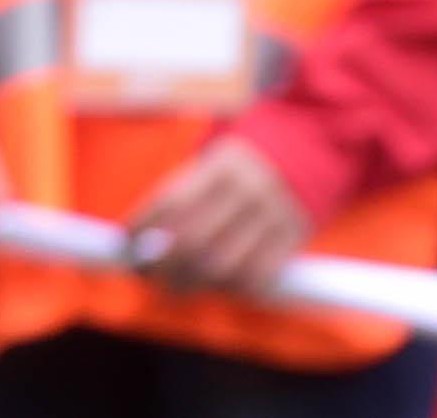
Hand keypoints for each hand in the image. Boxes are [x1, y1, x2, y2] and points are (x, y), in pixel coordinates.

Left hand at [121, 136, 311, 295]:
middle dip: (163, 266)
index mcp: (218, 166)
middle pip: (193, 239)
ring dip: (194, 283)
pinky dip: (234, 288)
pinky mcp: (292, 238)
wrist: (308, 148)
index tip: (127, 248)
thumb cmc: (241, 168)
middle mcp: (244, 189)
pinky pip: (259, 275)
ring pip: (223, 264)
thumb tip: (139, 243)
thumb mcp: (213, 165)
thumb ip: (182, 197)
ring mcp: (271, 215)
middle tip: (148, 278)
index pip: (170, 202)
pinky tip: (221, 287)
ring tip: (178, 288)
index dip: (143, 229)